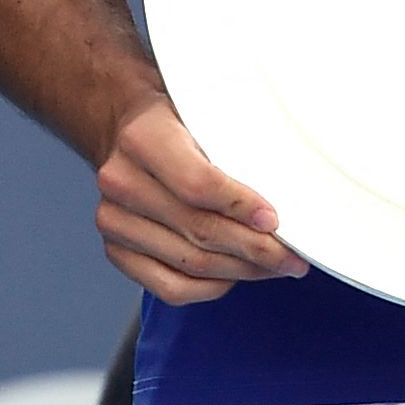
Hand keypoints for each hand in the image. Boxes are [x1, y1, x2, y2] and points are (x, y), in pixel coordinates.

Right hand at [94, 99, 304, 302]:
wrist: (124, 132)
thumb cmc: (176, 125)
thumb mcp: (204, 115)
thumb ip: (235, 148)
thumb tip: (287, 192)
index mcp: (143, 139)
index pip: (198, 185)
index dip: (241, 208)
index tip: (275, 221)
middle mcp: (120, 181)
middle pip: (198, 230)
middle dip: (255, 249)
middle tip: (291, 257)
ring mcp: (113, 220)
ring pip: (191, 263)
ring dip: (241, 270)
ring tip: (273, 267)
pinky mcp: (116, 251)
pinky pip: (171, 289)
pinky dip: (211, 287)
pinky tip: (235, 275)